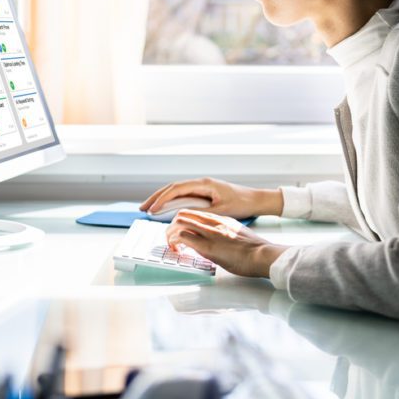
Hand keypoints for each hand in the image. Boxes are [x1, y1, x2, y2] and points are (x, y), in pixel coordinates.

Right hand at [140, 177, 282, 218]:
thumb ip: (201, 211)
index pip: (177, 189)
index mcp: (203, 184)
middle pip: (172, 188)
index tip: (152, 209)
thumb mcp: (220, 210)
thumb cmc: (242, 204)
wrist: (255, 200)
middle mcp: (200, 182)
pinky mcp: (203, 192)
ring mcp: (201, 186)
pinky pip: (182, 195)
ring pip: (175, 191)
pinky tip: (164, 208)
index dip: (162, 199)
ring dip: (161, 199)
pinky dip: (171, 201)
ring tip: (148, 208)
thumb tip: (182, 215)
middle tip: (142, 208)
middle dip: (156, 197)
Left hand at [166, 210, 287, 277]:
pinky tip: (177, 249)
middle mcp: (213, 221)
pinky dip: (176, 242)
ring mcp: (209, 232)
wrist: (263, 254)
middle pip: (183, 214)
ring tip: (171, 245)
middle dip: (172, 226)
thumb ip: (225, 232)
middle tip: (171, 238)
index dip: (183, 221)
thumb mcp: (238, 233)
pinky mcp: (207, 246)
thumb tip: (216, 240)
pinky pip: (183, 237)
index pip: (194, 213)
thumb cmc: (255, 249)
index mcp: (221, 218)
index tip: (180, 231)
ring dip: (170, 234)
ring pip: (179, 223)